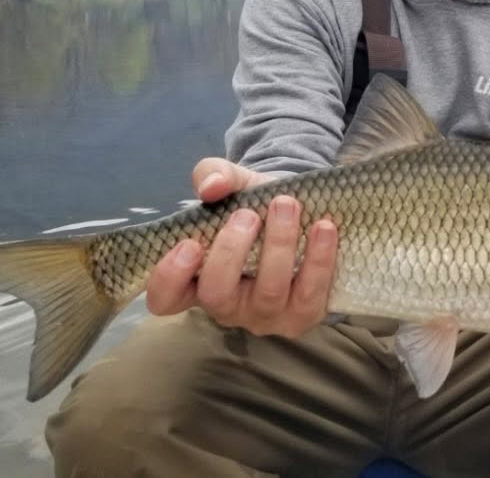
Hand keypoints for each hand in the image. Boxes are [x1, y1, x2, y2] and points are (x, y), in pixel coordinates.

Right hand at [145, 157, 337, 336]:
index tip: (190, 243)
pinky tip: (324, 226)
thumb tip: (211, 186)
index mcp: (197, 279)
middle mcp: (227, 305)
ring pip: (268, 293)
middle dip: (230, 253)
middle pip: (216, 295)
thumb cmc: (255, 203)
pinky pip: (311, 293)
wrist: (303, 209)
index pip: (164, 298)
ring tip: (287, 205)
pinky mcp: (304, 313)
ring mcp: (265, 315)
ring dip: (279, 246)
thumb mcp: (233, 182)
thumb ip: (214, 175)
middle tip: (247, 214)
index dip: (170, 278)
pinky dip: (319, 258)